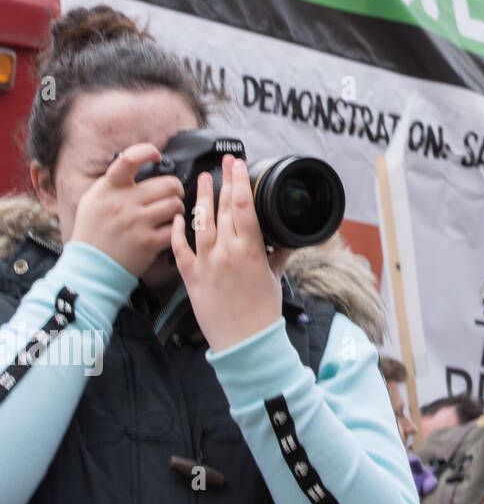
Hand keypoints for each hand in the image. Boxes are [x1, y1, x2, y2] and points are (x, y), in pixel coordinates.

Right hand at [69, 143, 183, 276]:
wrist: (90, 267)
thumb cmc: (94, 231)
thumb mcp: (94, 200)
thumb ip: (115, 182)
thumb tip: (141, 162)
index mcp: (109, 189)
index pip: (129, 159)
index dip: (147, 152)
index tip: (156, 156)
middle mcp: (122, 203)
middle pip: (169, 184)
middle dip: (175, 190)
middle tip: (171, 197)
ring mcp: (136, 222)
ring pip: (176, 205)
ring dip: (177, 210)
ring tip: (168, 215)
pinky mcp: (148, 242)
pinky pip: (176, 227)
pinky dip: (176, 229)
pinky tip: (166, 231)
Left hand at [171, 155, 281, 352]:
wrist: (245, 341)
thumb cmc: (263, 312)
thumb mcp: (275, 277)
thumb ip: (278, 254)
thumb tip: (285, 240)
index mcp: (251, 250)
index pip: (244, 205)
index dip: (240, 181)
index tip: (239, 165)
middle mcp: (227, 252)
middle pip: (223, 208)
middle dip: (224, 181)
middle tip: (225, 162)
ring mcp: (206, 263)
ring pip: (200, 222)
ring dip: (201, 197)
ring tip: (202, 179)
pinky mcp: (191, 277)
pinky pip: (180, 248)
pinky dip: (178, 231)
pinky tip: (178, 217)